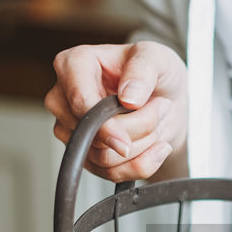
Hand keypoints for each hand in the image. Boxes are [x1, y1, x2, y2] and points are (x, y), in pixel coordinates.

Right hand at [45, 41, 187, 181]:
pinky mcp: (85, 153)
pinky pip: (110, 173)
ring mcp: (72, 128)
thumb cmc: (155, 72)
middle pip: (93, 134)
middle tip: (160, 108)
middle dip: (137, 130)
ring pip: (103, 157)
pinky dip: (140, 165)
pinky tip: (156, 146)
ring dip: (142, 146)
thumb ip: (143, 70)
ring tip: (157, 122)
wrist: (165, 98)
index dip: (106, 125)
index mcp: (74, 64)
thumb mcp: (157, 57)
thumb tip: (128, 97)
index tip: (128, 140)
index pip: (80, 102)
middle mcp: (65, 97)